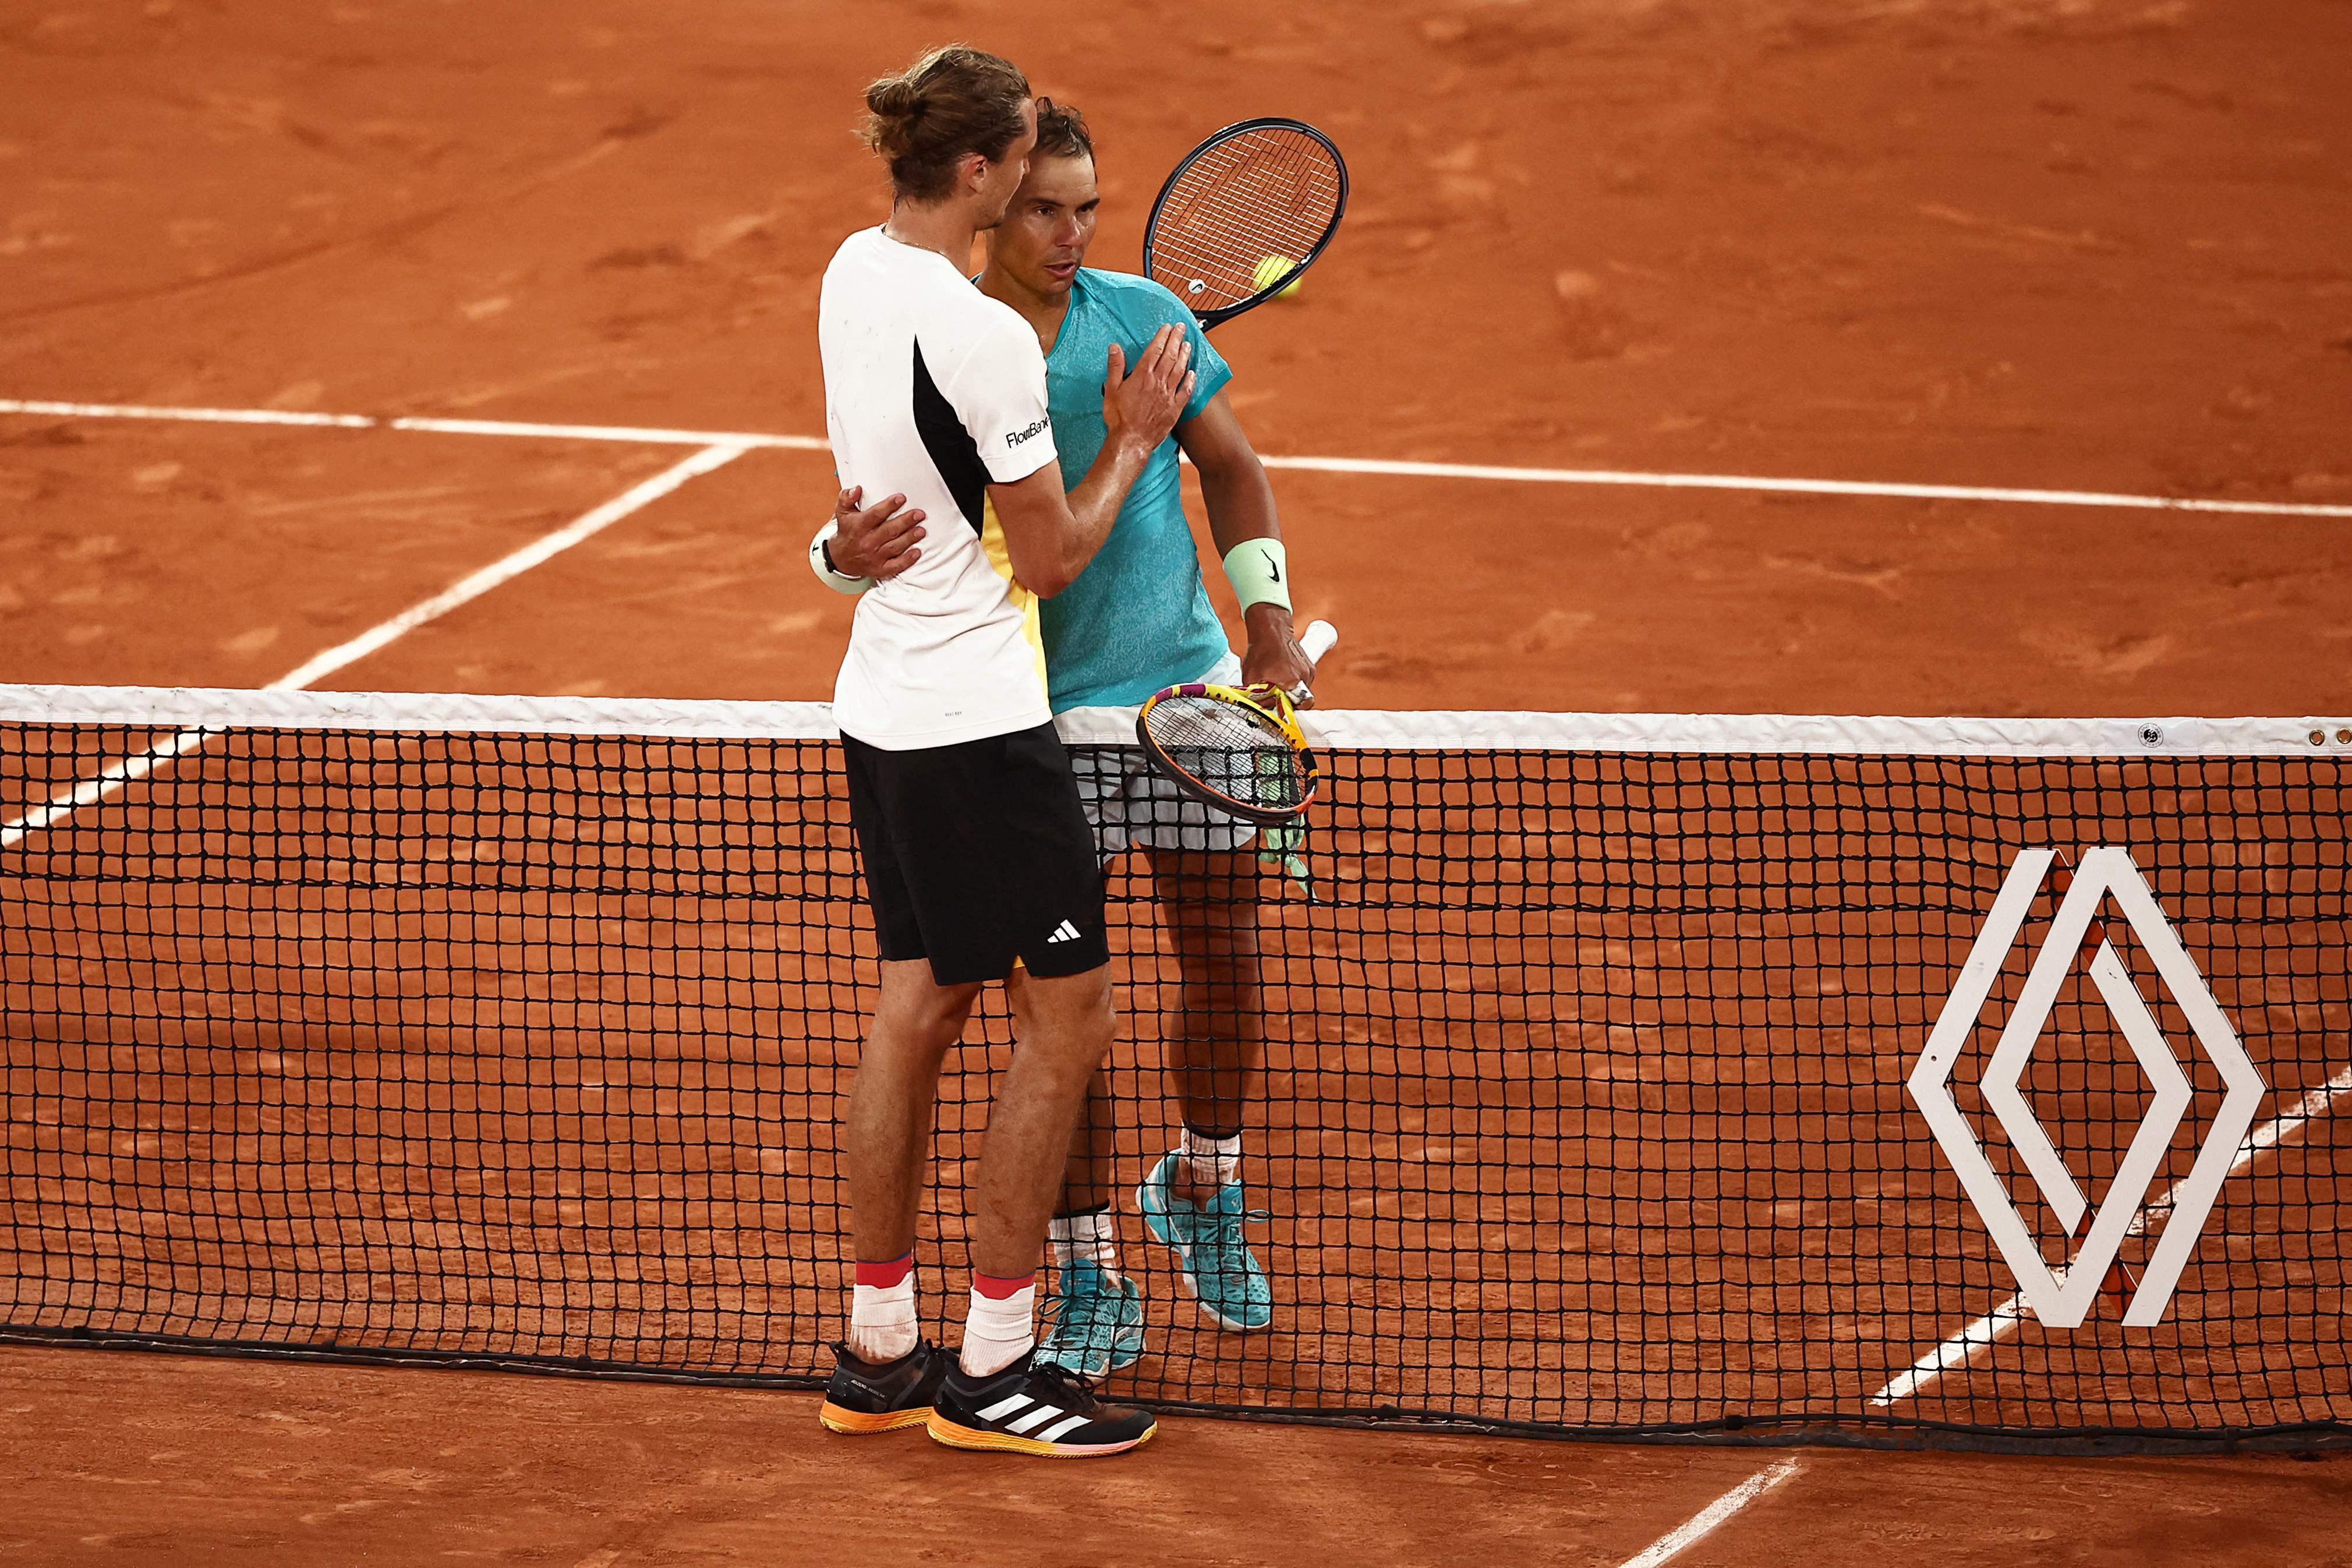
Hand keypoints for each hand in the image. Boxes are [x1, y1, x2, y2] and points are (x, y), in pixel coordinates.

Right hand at [827, 485, 924, 580]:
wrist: (840, 559)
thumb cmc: (847, 532)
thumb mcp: (842, 513)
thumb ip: (847, 498)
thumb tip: (856, 489)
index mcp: (859, 526)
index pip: (875, 515)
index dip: (889, 506)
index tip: (901, 498)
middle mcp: (867, 542)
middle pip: (889, 530)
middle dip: (905, 522)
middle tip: (919, 514)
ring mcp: (874, 556)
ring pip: (894, 547)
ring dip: (909, 539)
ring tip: (921, 531)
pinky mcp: (880, 569)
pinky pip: (895, 566)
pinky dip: (907, 560)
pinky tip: (917, 552)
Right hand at [1100, 324, 1196, 452]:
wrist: (1131, 440)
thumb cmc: (1119, 417)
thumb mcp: (1112, 389)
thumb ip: (1115, 366)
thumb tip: (1115, 347)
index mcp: (1142, 375)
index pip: (1155, 350)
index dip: (1162, 336)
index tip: (1168, 327)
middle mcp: (1158, 382)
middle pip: (1170, 356)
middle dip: (1176, 339)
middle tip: (1181, 328)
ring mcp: (1168, 395)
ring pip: (1179, 370)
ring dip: (1184, 355)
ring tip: (1188, 344)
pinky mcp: (1174, 409)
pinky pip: (1185, 391)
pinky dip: (1190, 380)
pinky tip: (1193, 373)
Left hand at [1240, 605, 1316, 705]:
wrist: (1271, 628)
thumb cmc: (1261, 650)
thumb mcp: (1250, 677)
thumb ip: (1255, 697)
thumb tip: (1261, 709)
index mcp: (1292, 682)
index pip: (1301, 707)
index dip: (1289, 711)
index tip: (1279, 710)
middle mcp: (1305, 677)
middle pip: (1301, 701)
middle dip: (1288, 701)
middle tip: (1274, 696)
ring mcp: (1309, 671)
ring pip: (1302, 691)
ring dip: (1290, 691)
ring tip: (1276, 681)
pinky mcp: (1310, 666)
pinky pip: (1304, 682)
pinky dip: (1294, 682)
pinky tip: (1282, 674)